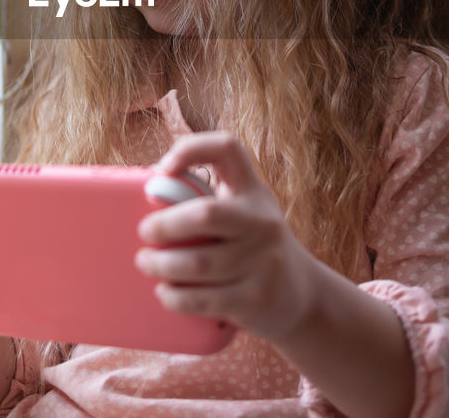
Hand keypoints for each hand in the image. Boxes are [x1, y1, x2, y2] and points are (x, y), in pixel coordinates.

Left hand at [134, 132, 324, 345]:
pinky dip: (174, 297)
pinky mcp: (255, 298)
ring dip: (161, 265)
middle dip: (163, 225)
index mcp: (253, 191)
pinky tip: (165, 292)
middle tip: (144, 232)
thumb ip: (209, 199)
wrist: (303, 295)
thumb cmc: (254, 247)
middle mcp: (262, 221)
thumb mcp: (245, 213)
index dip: (190, 149)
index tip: (163, 170)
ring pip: (198, 263)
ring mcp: (263, 261)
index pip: (227, 149)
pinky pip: (203, 299)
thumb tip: (151, 188)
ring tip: (146, 263)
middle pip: (205, 214)